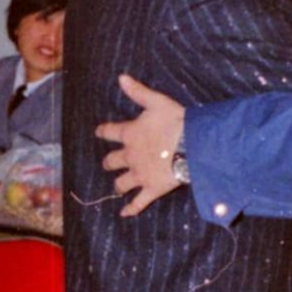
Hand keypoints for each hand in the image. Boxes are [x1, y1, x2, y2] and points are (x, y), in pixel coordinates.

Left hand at [95, 74, 188, 217]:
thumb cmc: (175, 122)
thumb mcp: (157, 101)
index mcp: (130, 134)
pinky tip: (124, 214)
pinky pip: (138, 203)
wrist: (192, 146)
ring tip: (117, 187)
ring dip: (119, 185)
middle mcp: (130, 156)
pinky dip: (131, 209)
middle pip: (112, 162)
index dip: (104, 131)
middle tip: (108, 163)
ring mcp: (140, 175)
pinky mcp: (152, 189)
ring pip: (121, 183)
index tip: (99, 132)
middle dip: (109, 162)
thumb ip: (138, 91)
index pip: (110, 132)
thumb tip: (120, 77)